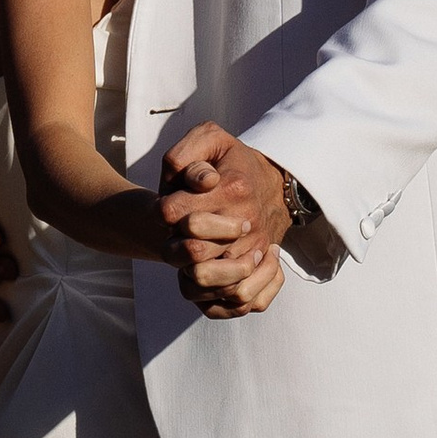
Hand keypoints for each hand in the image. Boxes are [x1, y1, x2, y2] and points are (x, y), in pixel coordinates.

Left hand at [160, 121, 288, 316]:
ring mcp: (256, 250)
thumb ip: (187, 151)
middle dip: (174, 239)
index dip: (163, 210)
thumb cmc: (232, 162)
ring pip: (204, 278)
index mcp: (232, 189)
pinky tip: (198, 274)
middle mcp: (247, 223)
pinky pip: (229, 298)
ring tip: (188, 251)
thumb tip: (195, 182)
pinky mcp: (259, 270)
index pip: (171, 212)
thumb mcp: (210, 139)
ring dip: (186, 268)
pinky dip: (206, 294)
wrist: (273, 185)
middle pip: (187, 250)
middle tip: (180, 230)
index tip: (171, 204)